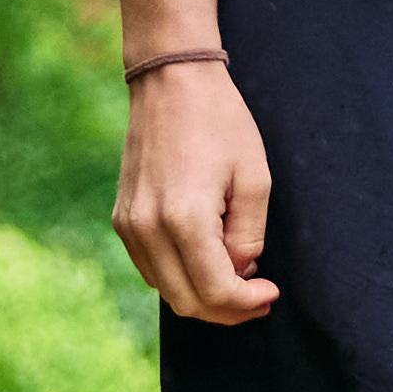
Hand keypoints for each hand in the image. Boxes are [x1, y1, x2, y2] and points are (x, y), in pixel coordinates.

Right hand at [116, 57, 277, 325]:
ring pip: (167, 291)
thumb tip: (238, 272)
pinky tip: (208, 258)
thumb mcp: (254, 179)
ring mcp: (129, 226)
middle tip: (258, 297)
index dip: (247, 303)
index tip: (270, 292)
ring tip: (238, 276)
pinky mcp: (122, 219)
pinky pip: (152, 269)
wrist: (170, 81)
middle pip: (187, 302)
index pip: (215, 291)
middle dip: (227, 309)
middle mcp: (147, 229)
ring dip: (203, 295)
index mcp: (183, 219)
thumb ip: (248, 236)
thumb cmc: (220, 122)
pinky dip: (181, 276)